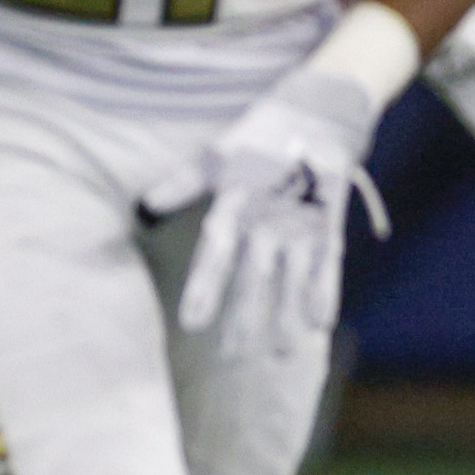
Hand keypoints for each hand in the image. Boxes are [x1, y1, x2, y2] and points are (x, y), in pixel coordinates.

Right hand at [175, 61, 385, 344]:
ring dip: (285, 315)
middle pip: (253, 281)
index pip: (214, 259)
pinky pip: (326, 266)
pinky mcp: (328, 230)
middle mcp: (262, 233)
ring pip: (289, 281)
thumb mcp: (219, 157)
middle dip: (245, 316)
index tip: (190, 324)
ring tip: (283, 353)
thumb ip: (186, 182)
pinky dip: (323, 292)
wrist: (314, 117)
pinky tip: (321, 323)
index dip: (205, 290)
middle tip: (234, 357)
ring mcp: (297, 234)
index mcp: (232, 217)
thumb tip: (146, 205)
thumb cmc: (261, 139)